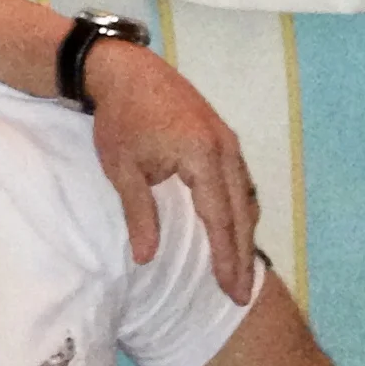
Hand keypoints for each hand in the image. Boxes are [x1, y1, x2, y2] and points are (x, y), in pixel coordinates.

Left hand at [85, 41, 259, 303]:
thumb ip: (139, 214)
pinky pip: (240, 182)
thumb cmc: (120, 119)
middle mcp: (225, 149)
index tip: (230, 289)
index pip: (219, 218)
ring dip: (243, 235)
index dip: (225, 257)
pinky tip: (235, 230)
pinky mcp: (223, 137)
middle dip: (241, 256)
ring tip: (240, 271)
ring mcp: (228, 141)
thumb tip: (146, 259)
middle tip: (241, 295)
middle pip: (240, 213)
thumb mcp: (122, 169)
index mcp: (202, 156)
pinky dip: (240, 210)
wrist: (126, 70)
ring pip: (244, 198)